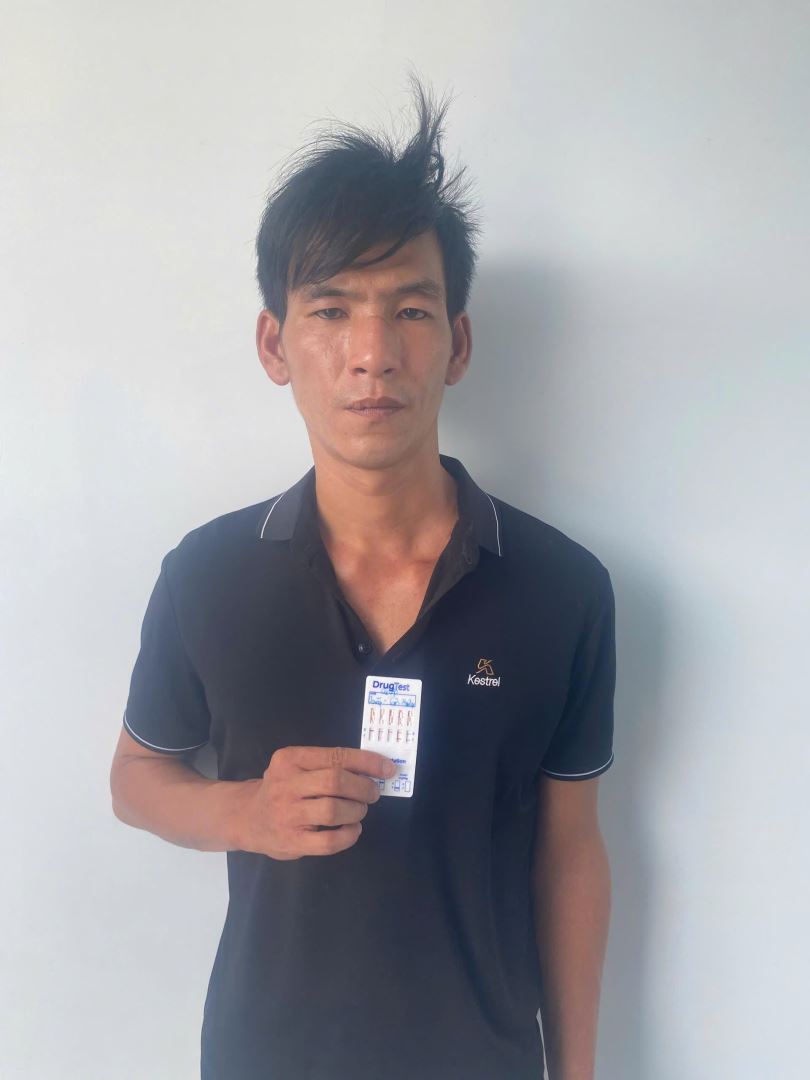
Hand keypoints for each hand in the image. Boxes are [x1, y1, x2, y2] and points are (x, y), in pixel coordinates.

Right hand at [237, 745, 395, 858]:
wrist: (246, 818)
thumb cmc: (281, 788)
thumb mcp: (296, 767)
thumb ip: (326, 765)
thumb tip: (373, 769)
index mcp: (290, 759)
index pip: (335, 756)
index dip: (367, 762)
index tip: (387, 768)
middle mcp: (286, 784)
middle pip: (335, 781)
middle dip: (363, 787)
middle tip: (373, 793)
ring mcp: (287, 814)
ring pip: (333, 810)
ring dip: (356, 811)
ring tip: (359, 811)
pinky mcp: (291, 841)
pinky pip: (329, 841)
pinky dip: (348, 836)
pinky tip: (352, 830)